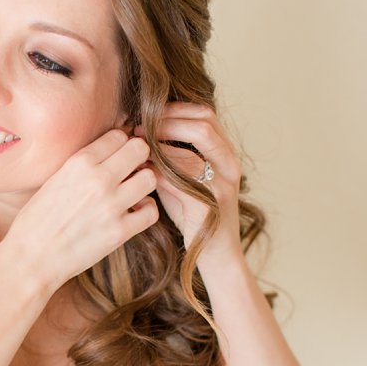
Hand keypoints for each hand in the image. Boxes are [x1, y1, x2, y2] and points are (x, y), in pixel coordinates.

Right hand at [0, 128, 159, 289]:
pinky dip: (145, 210)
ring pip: (150, 179)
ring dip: (143, 183)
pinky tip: (133, 212)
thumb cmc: (36, 220)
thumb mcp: (54, 180)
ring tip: (132, 192)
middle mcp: (98, 180)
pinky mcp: (120, 232)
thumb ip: (82, 165)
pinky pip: (151, 211)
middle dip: (138, 158)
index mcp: (78, 163)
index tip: (118, 154)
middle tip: (131, 170)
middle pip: (140, 150)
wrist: (30, 258)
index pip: (118, 136)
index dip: (121, 143)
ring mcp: (111, 206)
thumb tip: (110, 153)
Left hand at [135, 103, 243, 265]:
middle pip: (202, 126)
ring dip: (159, 145)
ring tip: (137, 147)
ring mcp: (222, 186)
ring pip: (191, 153)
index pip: (206, 116)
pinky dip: (157, 172)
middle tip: (138, 127)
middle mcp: (229, 166)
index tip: (148, 113)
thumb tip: (139, 136)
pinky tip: (142, 171)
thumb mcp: (183, 180)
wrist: (216, 256)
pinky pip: (180, 181)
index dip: (176, 109)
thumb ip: (170, 158)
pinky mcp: (209, 206)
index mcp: (226, 155)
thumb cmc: (194, 216)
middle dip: (167, 121)